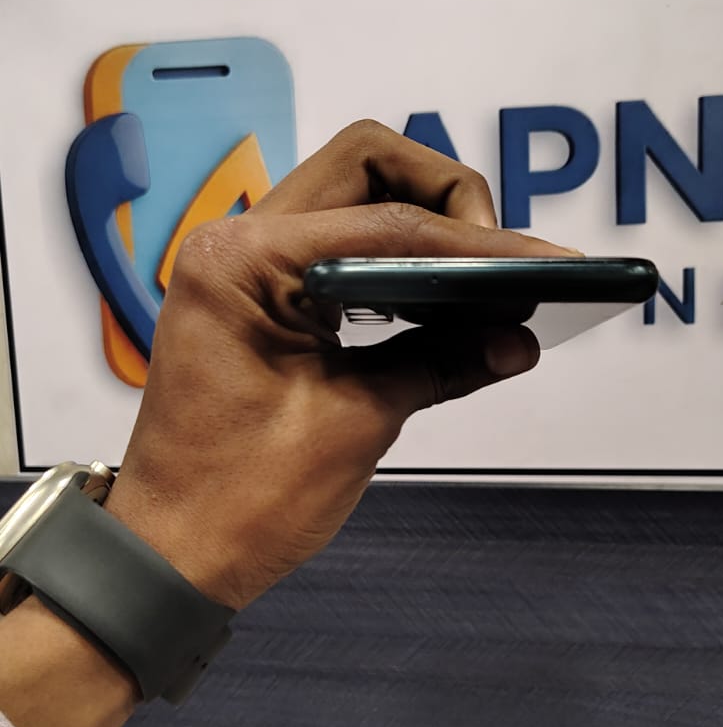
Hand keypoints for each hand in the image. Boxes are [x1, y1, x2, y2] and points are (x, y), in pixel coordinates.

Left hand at [106, 121, 573, 608]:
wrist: (170, 557)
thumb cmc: (237, 502)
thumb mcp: (355, 425)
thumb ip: (441, 363)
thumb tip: (518, 336)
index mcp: (244, 263)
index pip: (388, 223)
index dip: (479, 243)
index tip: (547, 263)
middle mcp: (239, 245)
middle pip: (367, 169)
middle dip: (446, 199)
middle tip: (499, 266)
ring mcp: (248, 270)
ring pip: (357, 202)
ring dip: (425, 230)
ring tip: (488, 284)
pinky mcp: (264, 302)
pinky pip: (344, 256)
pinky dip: (400, 268)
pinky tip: (449, 306)